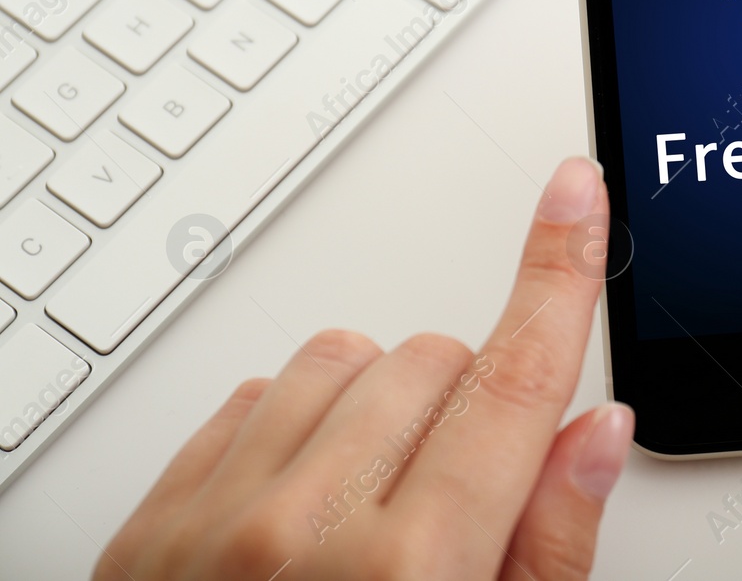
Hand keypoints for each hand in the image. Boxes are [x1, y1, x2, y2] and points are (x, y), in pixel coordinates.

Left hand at [98, 157, 630, 580]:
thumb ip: (549, 550)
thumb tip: (592, 435)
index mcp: (414, 573)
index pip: (515, 379)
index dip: (559, 273)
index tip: (574, 197)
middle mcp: (304, 531)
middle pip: (434, 359)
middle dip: (468, 405)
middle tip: (460, 501)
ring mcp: (213, 521)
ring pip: (341, 359)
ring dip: (380, 405)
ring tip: (377, 502)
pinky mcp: (148, 523)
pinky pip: (251, 396)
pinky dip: (296, 425)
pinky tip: (305, 504)